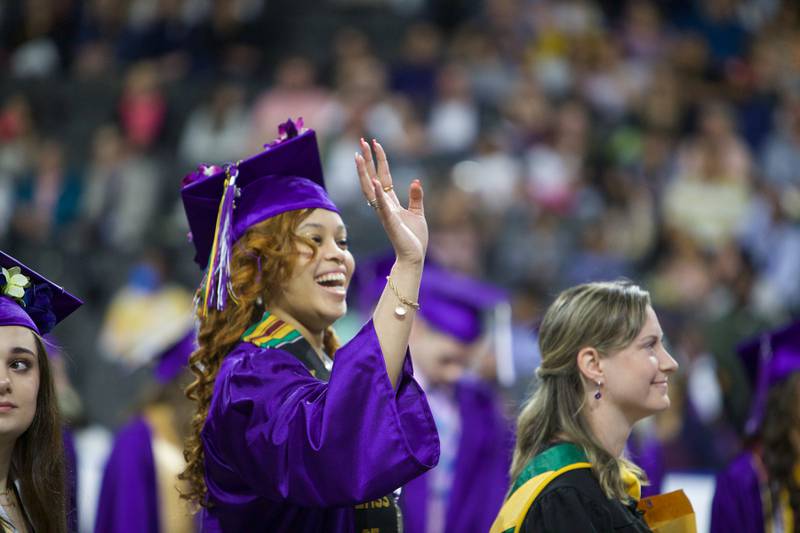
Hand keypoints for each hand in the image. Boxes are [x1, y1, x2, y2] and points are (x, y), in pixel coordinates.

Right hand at [355, 139, 426, 264]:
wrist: (414, 256)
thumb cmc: (415, 237)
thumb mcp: (418, 212)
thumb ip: (416, 197)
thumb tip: (416, 180)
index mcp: (390, 202)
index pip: (382, 176)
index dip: (379, 160)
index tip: (375, 143)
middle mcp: (383, 205)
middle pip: (372, 178)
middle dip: (367, 160)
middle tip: (361, 141)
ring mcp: (384, 213)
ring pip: (370, 190)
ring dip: (364, 173)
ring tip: (359, 156)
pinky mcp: (390, 221)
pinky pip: (382, 206)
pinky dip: (378, 194)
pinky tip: (374, 182)